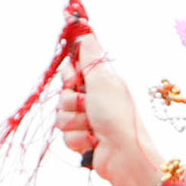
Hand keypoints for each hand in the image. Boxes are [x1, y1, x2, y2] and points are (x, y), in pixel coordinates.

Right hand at [68, 33, 167, 185]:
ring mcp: (87, 121)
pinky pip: (64, 136)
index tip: (76, 80)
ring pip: (60, 116)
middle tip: (89, 107)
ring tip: (94, 128)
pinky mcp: (82, 140)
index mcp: (100, 82)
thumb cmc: (117, 114)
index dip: (70, 76)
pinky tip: (92, 142)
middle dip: (72, 102)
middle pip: (63, 94)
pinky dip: (77, 139)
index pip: (71, 71)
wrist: (124, 154)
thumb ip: (90, 56)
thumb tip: (85, 31)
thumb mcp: (103, 80)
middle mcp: (93, 100)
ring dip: (75, 122)